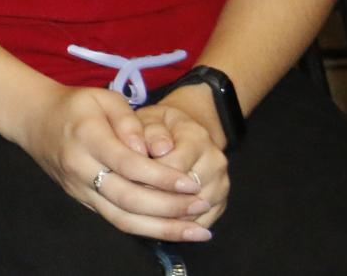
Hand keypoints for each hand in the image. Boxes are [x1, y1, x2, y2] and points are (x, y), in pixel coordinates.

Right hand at [7, 83, 213, 242]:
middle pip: (128, 198)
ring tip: (197, 230)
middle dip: (169, 207)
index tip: (191, 182)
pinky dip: (148, 229)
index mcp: (86, 138)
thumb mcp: (103, 98)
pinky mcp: (82, 202)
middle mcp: (80, 169)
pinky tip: (174, 229)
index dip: (162, 177)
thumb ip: (130, 120)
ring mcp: (79, 190)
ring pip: (122, 219)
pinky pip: (117, 222)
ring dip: (163, 229)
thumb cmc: (75, 105)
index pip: (128, 165)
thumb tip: (150, 149)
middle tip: (201, 204)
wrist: (34, 120)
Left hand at [134, 100, 230, 231]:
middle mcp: (215, 162)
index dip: (147, 176)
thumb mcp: (151, 120)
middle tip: (129, 198)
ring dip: (166, 216)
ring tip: (139, 211)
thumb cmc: (159, 128)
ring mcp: (221, 185)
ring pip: (193, 212)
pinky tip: (155, 220)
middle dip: (155, 199)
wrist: (185, 134)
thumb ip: (152, 132)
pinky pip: (199, 223)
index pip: (174, 166)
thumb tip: (159, 149)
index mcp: (197, 138)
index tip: (125, 179)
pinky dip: (177, 226)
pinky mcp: (219, 203)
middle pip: (186, 192)